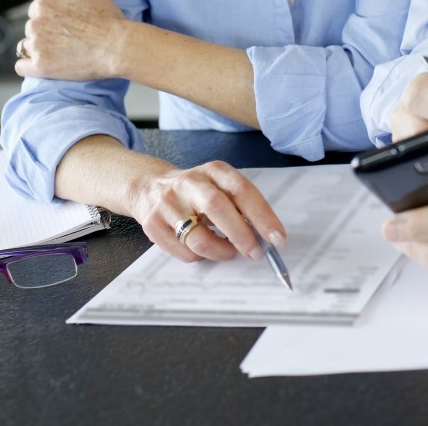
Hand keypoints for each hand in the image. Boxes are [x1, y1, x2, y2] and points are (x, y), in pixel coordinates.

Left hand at [15, 0, 124, 80]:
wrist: (118, 47)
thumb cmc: (107, 17)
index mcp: (43, 4)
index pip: (37, 10)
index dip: (53, 16)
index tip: (68, 23)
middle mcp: (35, 24)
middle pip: (32, 28)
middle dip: (46, 32)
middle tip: (69, 38)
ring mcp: (37, 47)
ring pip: (27, 46)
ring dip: (39, 48)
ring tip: (61, 51)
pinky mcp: (41, 67)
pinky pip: (21, 67)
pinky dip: (29, 65)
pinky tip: (45, 63)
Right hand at [130, 158, 286, 263]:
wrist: (149, 186)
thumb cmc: (196, 191)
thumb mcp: (218, 185)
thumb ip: (239, 204)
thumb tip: (265, 234)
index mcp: (212, 171)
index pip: (241, 190)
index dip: (262, 215)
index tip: (277, 237)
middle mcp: (189, 183)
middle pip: (217, 207)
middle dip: (241, 235)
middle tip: (255, 252)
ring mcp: (168, 204)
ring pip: (199, 238)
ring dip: (221, 252)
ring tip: (228, 251)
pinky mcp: (153, 225)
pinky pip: (184, 252)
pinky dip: (200, 257)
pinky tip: (203, 248)